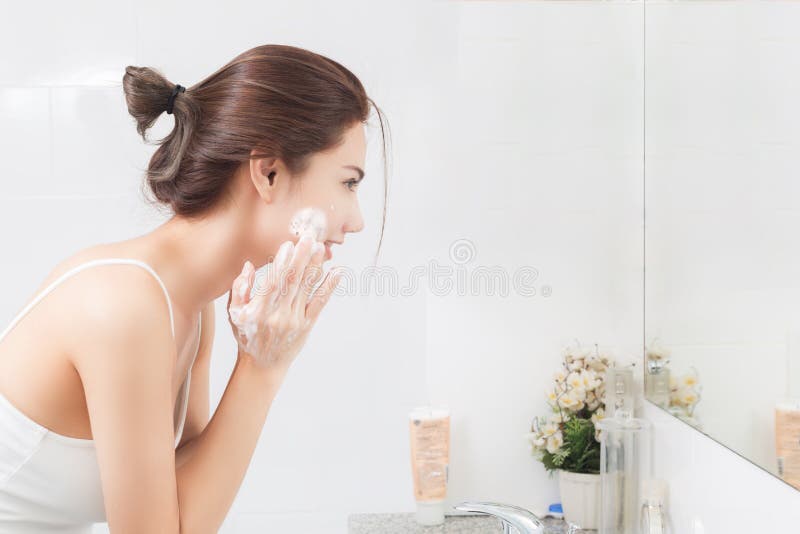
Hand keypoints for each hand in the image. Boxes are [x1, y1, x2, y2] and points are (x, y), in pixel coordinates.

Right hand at [226, 233, 341, 371]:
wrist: (262, 366)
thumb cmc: (247, 335)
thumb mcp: (234, 314)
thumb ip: (239, 289)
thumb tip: (248, 265)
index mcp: (257, 311)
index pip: (272, 283)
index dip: (281, 264)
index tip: (288, 244)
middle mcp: (277, 315)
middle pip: (292, 282)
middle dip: (301, 258)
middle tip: (309, 238)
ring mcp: (294, 321)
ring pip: (306, 290)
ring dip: (315, 267)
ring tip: (321, 248)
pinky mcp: (306, 325)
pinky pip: (319, 304)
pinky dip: (328, 287)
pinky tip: (336, 273)